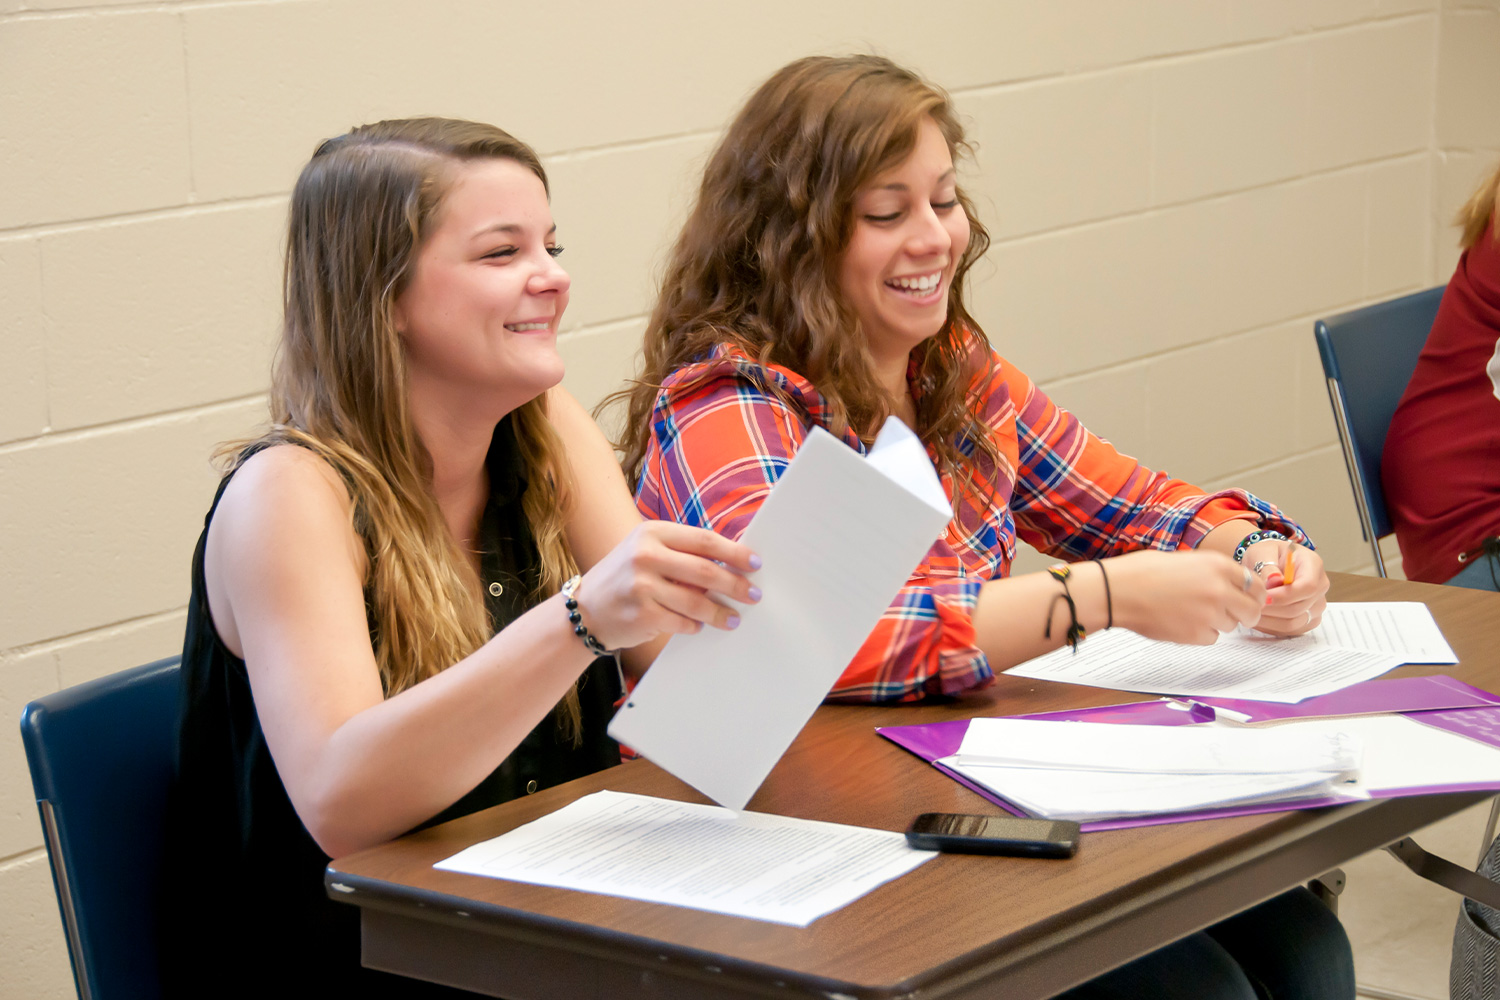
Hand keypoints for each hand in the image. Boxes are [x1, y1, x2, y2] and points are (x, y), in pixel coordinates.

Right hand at [572, 521, 760, 649]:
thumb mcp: (645, 551)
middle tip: (753, 595)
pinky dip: (696, 625)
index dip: (734, 552)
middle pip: (705, 570)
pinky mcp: (642, 614)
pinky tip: (701, 625)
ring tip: (735, 618)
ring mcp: (641, 586)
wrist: (584, 610)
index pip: (704, 540)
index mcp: (651, 533)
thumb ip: (681, 553)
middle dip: (736, 585)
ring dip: (721, 612)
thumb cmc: (624, 578)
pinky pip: (682, 622)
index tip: (754, 563)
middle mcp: (645, 555)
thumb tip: (731, 563)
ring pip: (697, 601)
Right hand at [1107, 549, 1265, 644]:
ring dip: (1219, 621)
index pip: (1255, 585)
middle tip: (1236, 614)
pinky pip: (1212, 638)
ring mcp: (1209, 614)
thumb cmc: (1143, 572)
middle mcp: (1219, 589)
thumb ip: (1214, 572)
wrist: (1118, 591)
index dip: (1255, 594)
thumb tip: (1236, 587)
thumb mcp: (1186, 560)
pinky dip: (1201, 633)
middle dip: (1247, 614)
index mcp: (1218, 565)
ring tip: (1192, 611)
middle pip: (1252, 610)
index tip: (1252, 599)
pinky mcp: (1196, 635)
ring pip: (1231, 625)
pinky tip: (1181, 621)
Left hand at [1247, 540, 1327, 635]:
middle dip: (1271, 609)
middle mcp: (1320, 587)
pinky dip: (1272, 627)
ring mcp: (1315, 605)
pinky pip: (1291, 630)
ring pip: (1294, 623)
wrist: (1269, 562)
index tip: (1262, 597)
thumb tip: (1273, 581)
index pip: (1307, 587)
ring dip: (1269, 621)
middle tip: (1250, 605)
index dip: (1284, 596)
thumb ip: (1268, 566)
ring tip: (1251, 611)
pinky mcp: (1308, 619)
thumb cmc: (1267, 554)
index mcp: (1313, 565)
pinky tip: (1257, 618)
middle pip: (1299, 608)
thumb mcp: (1263, 552)